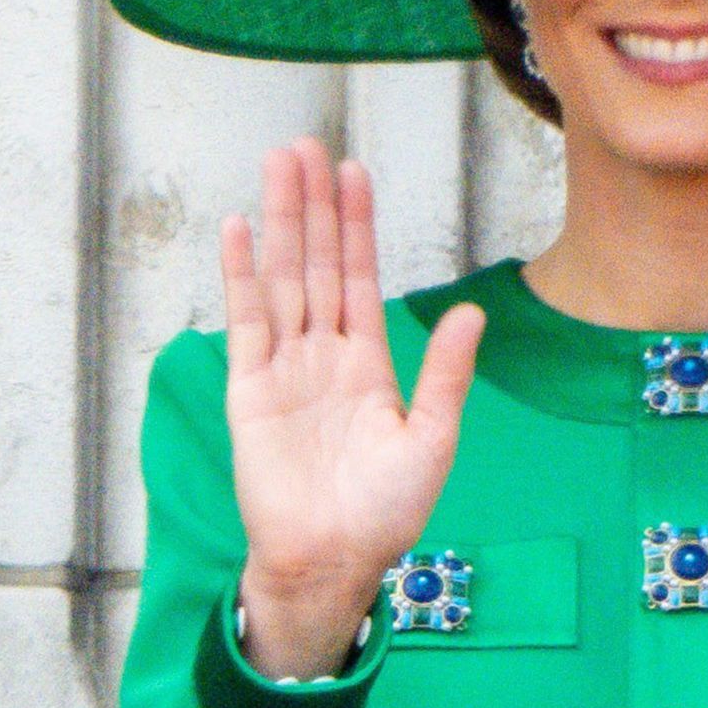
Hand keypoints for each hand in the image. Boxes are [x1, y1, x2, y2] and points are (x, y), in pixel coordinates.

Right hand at [223, 139, 483, 678]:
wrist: (333, 562)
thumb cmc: (385, 514)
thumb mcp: (432, 439)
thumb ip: (445, 373)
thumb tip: (469, 311)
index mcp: (368, 365)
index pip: (360, 278)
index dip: (357, 226)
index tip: (353, 173)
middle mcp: (323, 357)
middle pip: (317, 264)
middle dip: (314, 206)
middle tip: (307, 145)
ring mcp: (284, 370)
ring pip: (282, 280)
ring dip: (281, 223)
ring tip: (278, 166)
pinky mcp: (250, 391)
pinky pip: (246, 323)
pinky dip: (241, 276)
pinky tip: (238, 230)